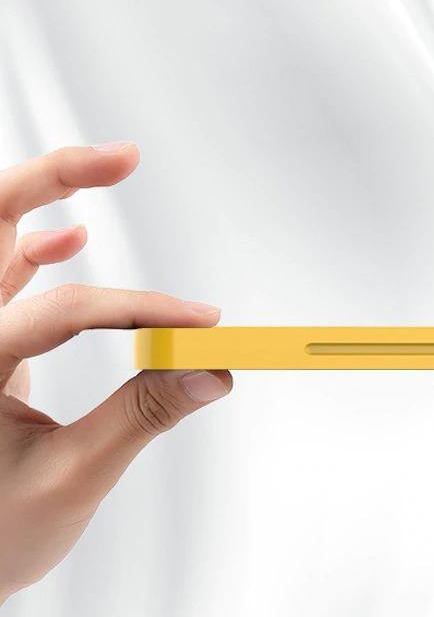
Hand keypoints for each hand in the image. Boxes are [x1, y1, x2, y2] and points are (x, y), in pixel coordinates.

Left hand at [0, 143, 230, 603]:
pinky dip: (40, 244)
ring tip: (109, 162)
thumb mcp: (72, 479)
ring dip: (46, 192)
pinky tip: (70, 233)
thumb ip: (143, 417)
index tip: (203, 327)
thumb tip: (210, 373)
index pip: (65, 314)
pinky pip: (7, 273)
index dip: (143, 312)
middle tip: (122, 157)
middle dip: (55, 179)